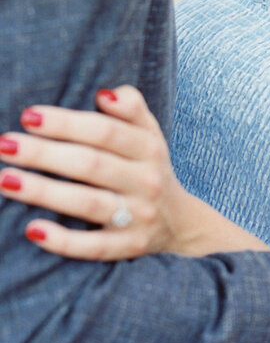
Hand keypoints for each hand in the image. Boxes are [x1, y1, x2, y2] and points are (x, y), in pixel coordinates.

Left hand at [0, 86, 189, 258]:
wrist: (179, 222)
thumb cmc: (148, 167)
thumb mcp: (149, 132)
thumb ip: (131, 107)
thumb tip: (104, 94)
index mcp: (149, 148)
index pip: (105, 131)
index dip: (66, 123)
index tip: (28, 116)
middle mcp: (146, 180)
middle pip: (91, 164)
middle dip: (44, 153)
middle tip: (4, 144)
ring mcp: (137, 216)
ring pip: (87, 204)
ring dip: (44, 192)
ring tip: (5, 179)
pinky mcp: (127, 247)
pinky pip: (93, 247)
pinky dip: (63, 241)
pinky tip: (31, 229)